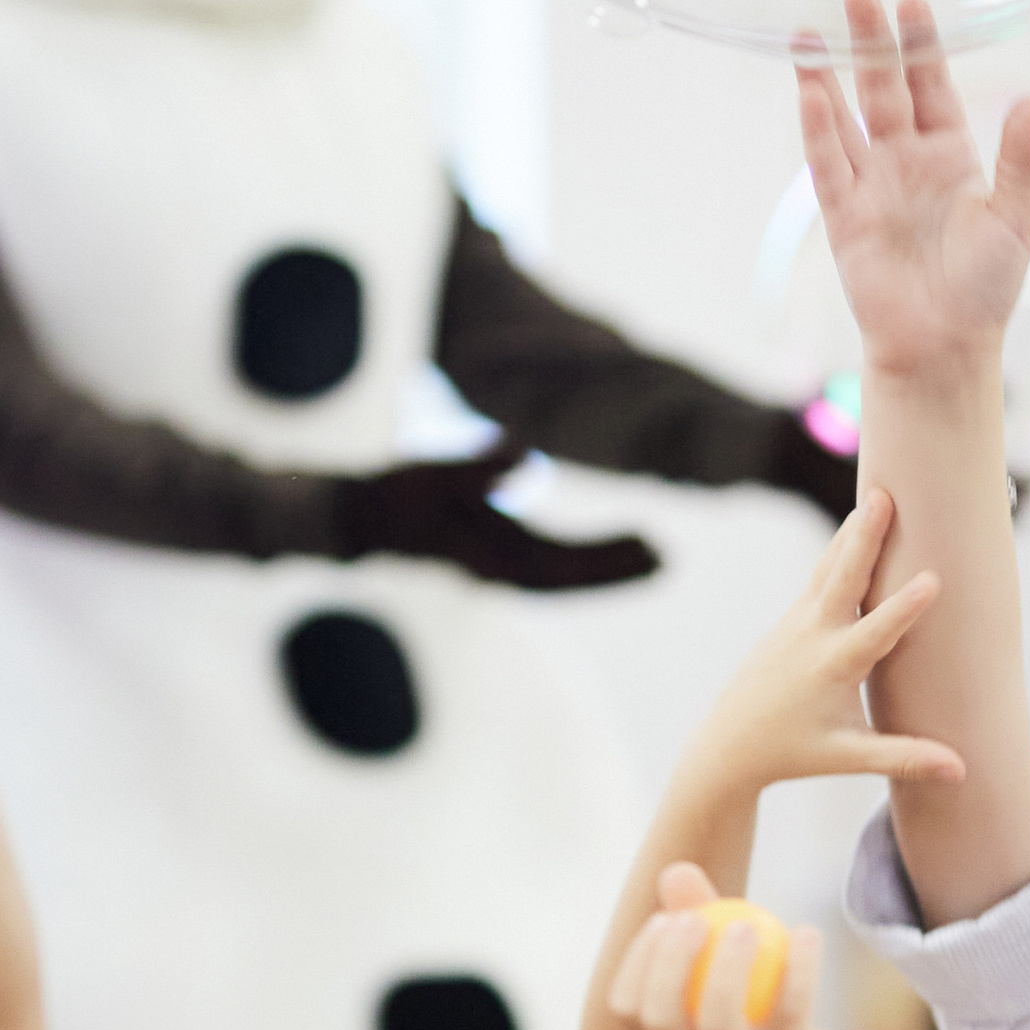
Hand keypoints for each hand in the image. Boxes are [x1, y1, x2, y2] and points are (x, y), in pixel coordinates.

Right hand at [332, 439, 660, 591]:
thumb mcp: (434, 472)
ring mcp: (501, 563)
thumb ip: (478, 465)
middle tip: (665, 557)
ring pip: (566, 574)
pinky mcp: (500, 552)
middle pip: (572, 577)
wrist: (364, 517)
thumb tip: (523, 453)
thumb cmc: (398, 495)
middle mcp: (502, 569)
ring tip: (653, 551)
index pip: (559, 566)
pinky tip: (614, 547)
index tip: (642, 549)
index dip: (603, 561)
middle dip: (616, 569)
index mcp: (490, 558)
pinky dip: (585, 558)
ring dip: (607, 566)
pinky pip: (554, 562)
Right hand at [607, 864, 876, 1029]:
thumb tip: (676, 869)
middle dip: (669, 965)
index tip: (664, 919)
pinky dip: (799, 972)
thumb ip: (704, 923)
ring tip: (746, 925)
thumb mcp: (733, 978)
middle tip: (694, 918)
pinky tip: (808, 931)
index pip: (629, 1011)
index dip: (638, 962)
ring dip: (727, 970)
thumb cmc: (767, 1028)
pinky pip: (789, 1022)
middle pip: (663, 1022)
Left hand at [685, 491, 962, 807]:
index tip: (932, 579)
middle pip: (843, 577)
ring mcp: (798, 622)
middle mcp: (813, 635)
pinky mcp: (791, 619)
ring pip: (829, 567)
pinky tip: (858, 525)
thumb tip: (960, 771)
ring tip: (878, 493)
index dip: (904, 608)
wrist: (729, 745)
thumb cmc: (792, 752)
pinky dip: (841, 548)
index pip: (875, 632)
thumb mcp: (848, 757)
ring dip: (853, 531)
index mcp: (832, 667)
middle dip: (865, 537)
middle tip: (884, 496)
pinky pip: (821, 575)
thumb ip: (904, 758)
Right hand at [794, 0, 1029, 379]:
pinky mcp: (843, 216)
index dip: (920, 44)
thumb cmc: (987, 287)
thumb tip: (1029, 102)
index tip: (911, 1)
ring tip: (808, 32)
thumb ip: (1021, 160)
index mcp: (951, 154)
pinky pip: (828, 165)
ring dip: (827, 76)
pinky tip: (811, 93)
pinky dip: (819, 131)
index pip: (930, 85)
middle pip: (882, 88)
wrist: (945, 346)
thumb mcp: (1017, 218)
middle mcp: (906, 161)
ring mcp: (871, 185)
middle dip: (870, 41)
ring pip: (844, 118)